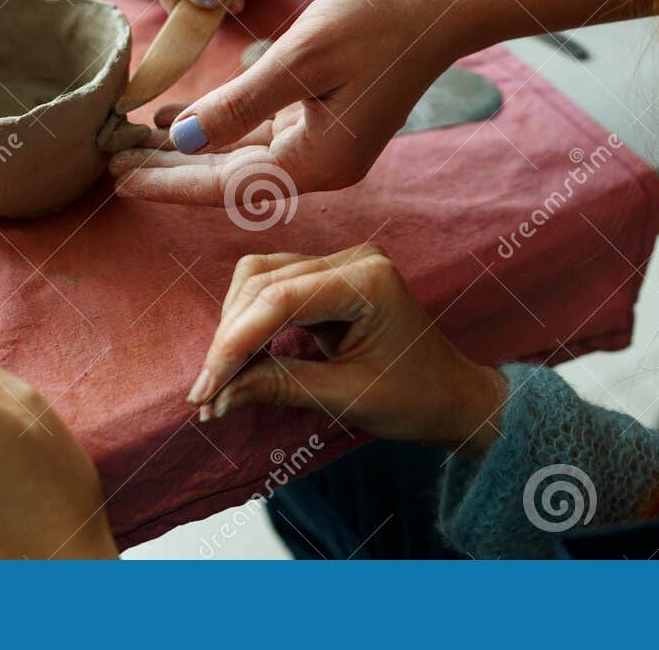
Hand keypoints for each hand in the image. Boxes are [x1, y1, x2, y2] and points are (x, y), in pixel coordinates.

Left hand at [108, 0, 468, 203]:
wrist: (439, 5)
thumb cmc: (376, 22)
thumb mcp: (301, 56)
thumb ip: (242, 102)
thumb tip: (186, 138)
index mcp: (318, 161)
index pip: (225, 185)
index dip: (167, 181)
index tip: (116, 177)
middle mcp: (322, 165)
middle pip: (229, 178)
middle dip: (169, 168)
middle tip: (108, 158)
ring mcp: (327, 147)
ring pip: (242, 158)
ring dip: (190, 148)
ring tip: (131, 137)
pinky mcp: (329, 124)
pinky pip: (262, 137)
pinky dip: (221, 127)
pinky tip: (181, 118)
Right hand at [188, 244, 507, 457]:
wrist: (453, 397)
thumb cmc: (415, 399)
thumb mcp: (346, 397)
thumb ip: (279, 387)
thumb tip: (216, 396)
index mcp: (367, 280)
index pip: (280, 299)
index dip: (235, 343)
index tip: (205, 389)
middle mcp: (354, 258)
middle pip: (263, 281)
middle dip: (230, 338)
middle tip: (207, 394)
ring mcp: (342, 263)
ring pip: (261, 280)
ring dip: (234, 328)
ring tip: (220, 382)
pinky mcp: (331, 278)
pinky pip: (275, 289)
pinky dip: (252, 324)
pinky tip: (240, 362)